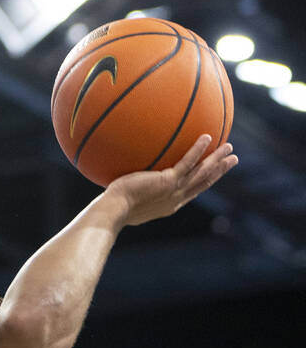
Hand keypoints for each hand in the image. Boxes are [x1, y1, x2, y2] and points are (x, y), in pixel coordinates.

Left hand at [106, 135, 237, 226]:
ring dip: (217, 160)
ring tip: (230, 148)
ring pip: (202, 173)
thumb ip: (133, 188)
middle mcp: (177, 198)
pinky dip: (198, 150)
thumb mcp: (128, 198)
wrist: (114, 210)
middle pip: (204, 182)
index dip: (205, 181)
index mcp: (170, 203)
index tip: (214, 172)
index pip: (192, 190)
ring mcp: (174, 190)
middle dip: (220, 171)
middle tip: (233, 159)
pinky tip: (207, 137)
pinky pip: (187, 162)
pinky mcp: (168, 181)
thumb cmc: (114, 206)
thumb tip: (124, 179)